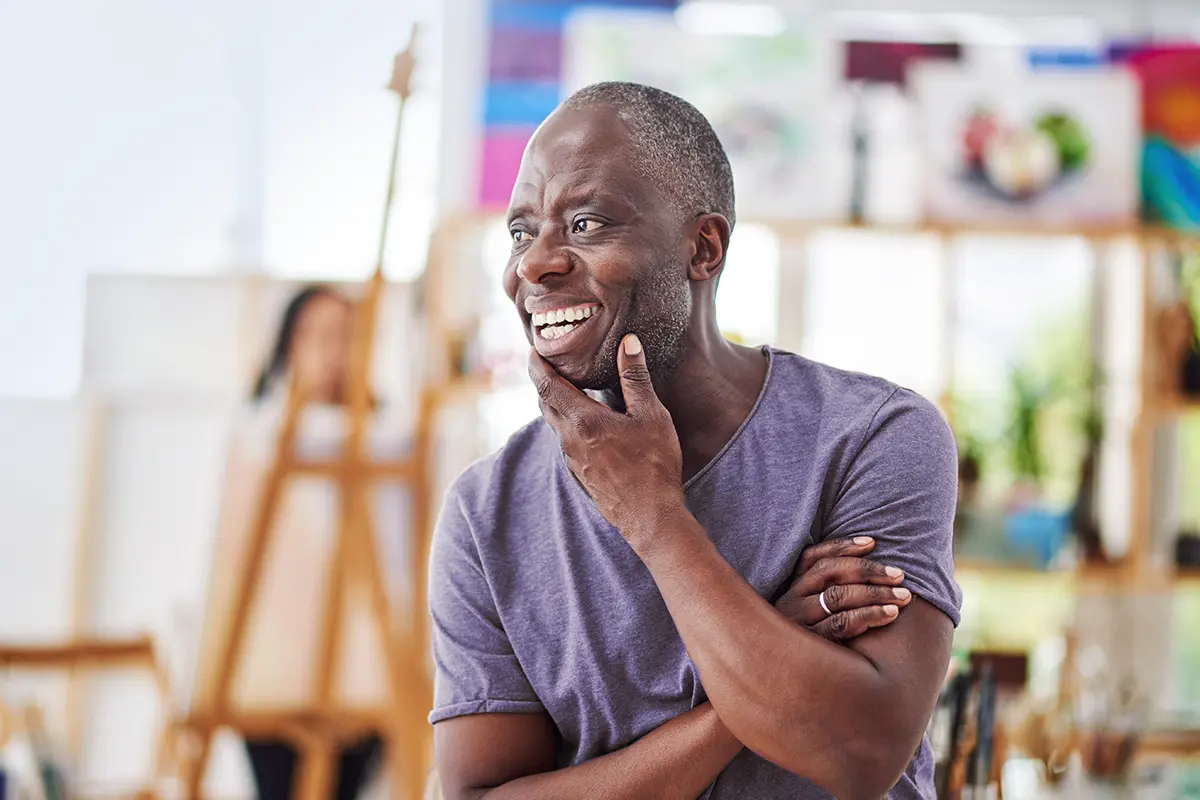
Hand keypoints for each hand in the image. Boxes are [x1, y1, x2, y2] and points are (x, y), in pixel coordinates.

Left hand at [529, 334, 682, 531]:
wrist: (650, 517)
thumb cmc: (654, 465)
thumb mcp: (651, 416)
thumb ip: (635, 378)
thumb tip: (628, 343)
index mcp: (583, 421)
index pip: (547, 386)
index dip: (537, 366)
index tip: (533, 351)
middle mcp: (570, 440)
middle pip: (546, 404)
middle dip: (544, 381)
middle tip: (547, 364)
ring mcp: (573, 460)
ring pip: (556, 424)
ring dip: (557, 403)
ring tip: (568, 387)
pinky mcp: (581, 474)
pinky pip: (567, 441)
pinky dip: (569, 423)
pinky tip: (587, 422)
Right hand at [774, 536, 911, 642]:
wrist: (777, 688)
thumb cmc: (801, 649)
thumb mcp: (802, 617)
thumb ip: (822, 596)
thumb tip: (863, 569)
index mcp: (788, 589)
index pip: (813, 557)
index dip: (842, 547)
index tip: (872, 542)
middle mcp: (790, 601)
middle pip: (830, 573)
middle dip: (868, 570)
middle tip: (899, 575)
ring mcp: (797, 623)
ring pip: (838, 596)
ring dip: (875, 593)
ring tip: (904, 597)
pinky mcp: (809, 646)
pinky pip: (841, 624)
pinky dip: (869, 616)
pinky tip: (890, 616)